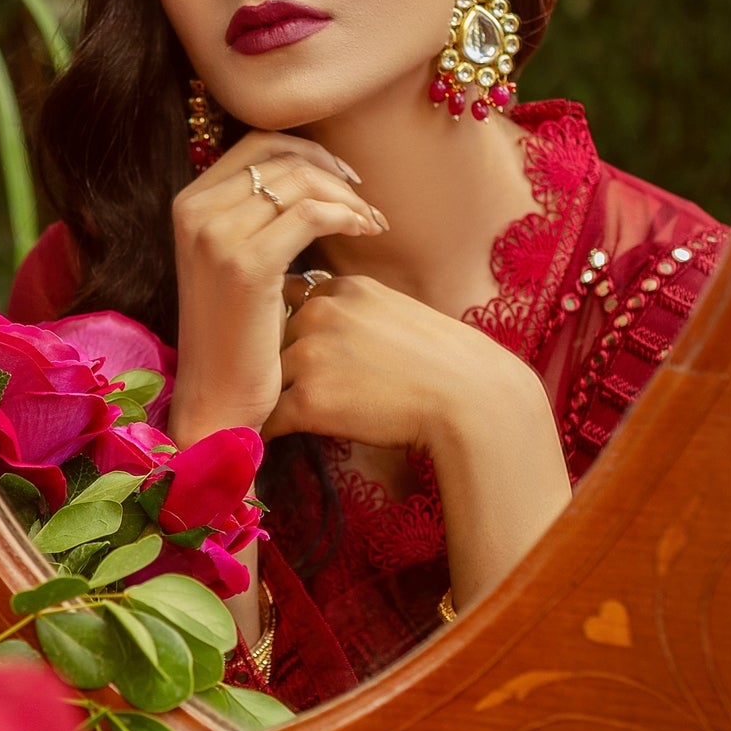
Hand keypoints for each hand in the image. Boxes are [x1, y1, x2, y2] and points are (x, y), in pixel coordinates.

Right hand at [166, 133, 387, 443]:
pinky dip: (346, 216)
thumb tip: (305, 175)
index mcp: (189, 203)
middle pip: (282, 157)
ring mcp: (216, 236)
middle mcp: (195, 211)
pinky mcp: (246, 264)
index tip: (344, 179)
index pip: (258, 144)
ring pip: (301, 182)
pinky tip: (365, 233)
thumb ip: (252, 216)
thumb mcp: (233, 262)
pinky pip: (312, 215)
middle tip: (367, 204)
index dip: (309, 151)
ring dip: (348, 198)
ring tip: (372, 224)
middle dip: (334, 173)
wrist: (219, 399)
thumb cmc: (236, 336)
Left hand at [270, 270, 570, 606]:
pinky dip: (266, 432)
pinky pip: (268, 417)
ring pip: (266, 377)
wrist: (471, 400)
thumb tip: (336, 334)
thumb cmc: (448, 366)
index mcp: (346, 288)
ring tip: (258, 415)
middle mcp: (322, 312)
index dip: (287, 327)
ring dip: (264, 397)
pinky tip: (268, 441)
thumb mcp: (400, 313)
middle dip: (270, 363)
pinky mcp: (309, 400)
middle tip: (260, 384)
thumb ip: (360, 313)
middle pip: (272, 337)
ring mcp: (312, 354)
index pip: (292, 299)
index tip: (284, 349)